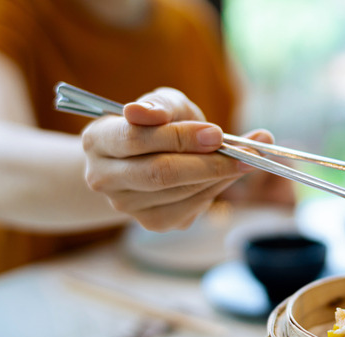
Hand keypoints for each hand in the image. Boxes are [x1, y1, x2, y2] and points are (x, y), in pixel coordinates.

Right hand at [82, 87, 261, 230]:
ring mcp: (126, 205)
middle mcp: (103, 177)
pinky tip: (227, 174)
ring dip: (220, 176)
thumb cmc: (157, 126)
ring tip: (247, 158)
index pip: (137, 139)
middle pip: (160, 173)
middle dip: (208, 163)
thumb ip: (162, 106)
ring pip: (181, 193)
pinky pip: (191, 208)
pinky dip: (215, 190)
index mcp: (97, 140)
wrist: (146, 160)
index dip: (179, 136)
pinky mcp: (152, 222)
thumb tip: (149, 114)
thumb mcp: (162, 105)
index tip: (217, 132)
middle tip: (246, 153)